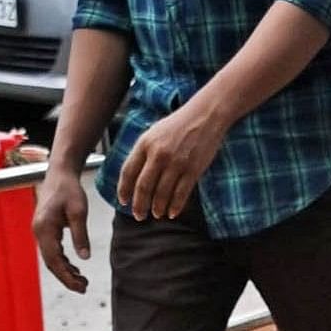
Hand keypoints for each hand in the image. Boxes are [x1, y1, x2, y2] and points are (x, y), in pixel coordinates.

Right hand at [33, 167, 91, 292]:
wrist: (59, 175)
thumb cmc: (69, 190)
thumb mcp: (79, 211)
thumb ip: (81, 235)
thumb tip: (84, 258)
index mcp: (44, 229)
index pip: (54, 259)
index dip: (67, 275)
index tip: (81, 286)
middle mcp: (38, 232)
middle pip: (51, 263)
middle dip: (66, 277)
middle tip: (84, 288)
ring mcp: (40, 232)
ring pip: (51, 258)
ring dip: (65, 271)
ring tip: (82, 282)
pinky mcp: (45, 230)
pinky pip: (52, 251)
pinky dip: (64, 262)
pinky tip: (76, 269)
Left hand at [115, 103, 225, 220]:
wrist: (206, 115)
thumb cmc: (180, 123)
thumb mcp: (154, 132)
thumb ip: (143, 151)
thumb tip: (134, 174)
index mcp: (145, 144)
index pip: (128, 172)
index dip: (124, 190)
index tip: (124, 201)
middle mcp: (158, 154)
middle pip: (143, 187)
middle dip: (139, 205)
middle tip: (139, 215)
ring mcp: (176, 163)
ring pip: (162, 193)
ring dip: (157, 207)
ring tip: (157, 214)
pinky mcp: (193, 169)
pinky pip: (181, 193)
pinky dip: (176, 206)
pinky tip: (172, 212)